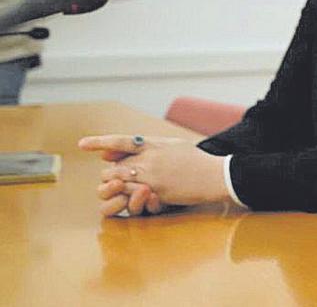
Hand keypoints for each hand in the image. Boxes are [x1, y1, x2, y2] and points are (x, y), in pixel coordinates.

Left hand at [79, 134, 230, 208]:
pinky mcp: (156, 190)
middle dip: (113, 173)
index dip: (99, 141)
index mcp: (153, 144)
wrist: (214, 175)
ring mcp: (151, 175)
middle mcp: (149, 158)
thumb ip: (147, 145)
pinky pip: (132, 194)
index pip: (120, 140)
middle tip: (119, 178)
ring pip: (120, 180)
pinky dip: (129, 195)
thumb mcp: (172, 144)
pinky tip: (136, 195)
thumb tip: (118, 151)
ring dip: (118, 185)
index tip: (82, 144)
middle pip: (115, 166)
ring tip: (127, 188)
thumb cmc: (196, 160)